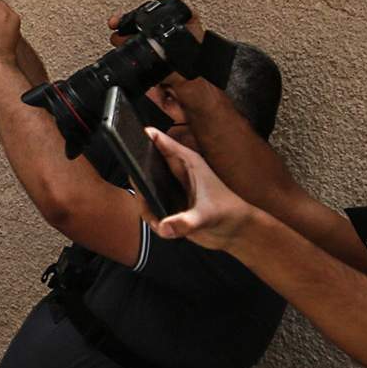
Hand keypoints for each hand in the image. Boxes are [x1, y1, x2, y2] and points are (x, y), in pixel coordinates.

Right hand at [147, 128, 260, 249]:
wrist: (236, 231)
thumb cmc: (229, 214)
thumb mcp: (206, 216)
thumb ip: (184, 222)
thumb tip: (163, 227)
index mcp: (189, 163)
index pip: (163, 144)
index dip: (147, 137)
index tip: (130, 136)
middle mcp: (178, 173)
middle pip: (147, 164)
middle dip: (139, 177)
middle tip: (142, 191)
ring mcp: (172, 189)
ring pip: (144, 189)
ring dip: (145, 205)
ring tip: (158, 220)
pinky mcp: (170, 204)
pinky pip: (149, 207)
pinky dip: (152, 218)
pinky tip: (164, 227)